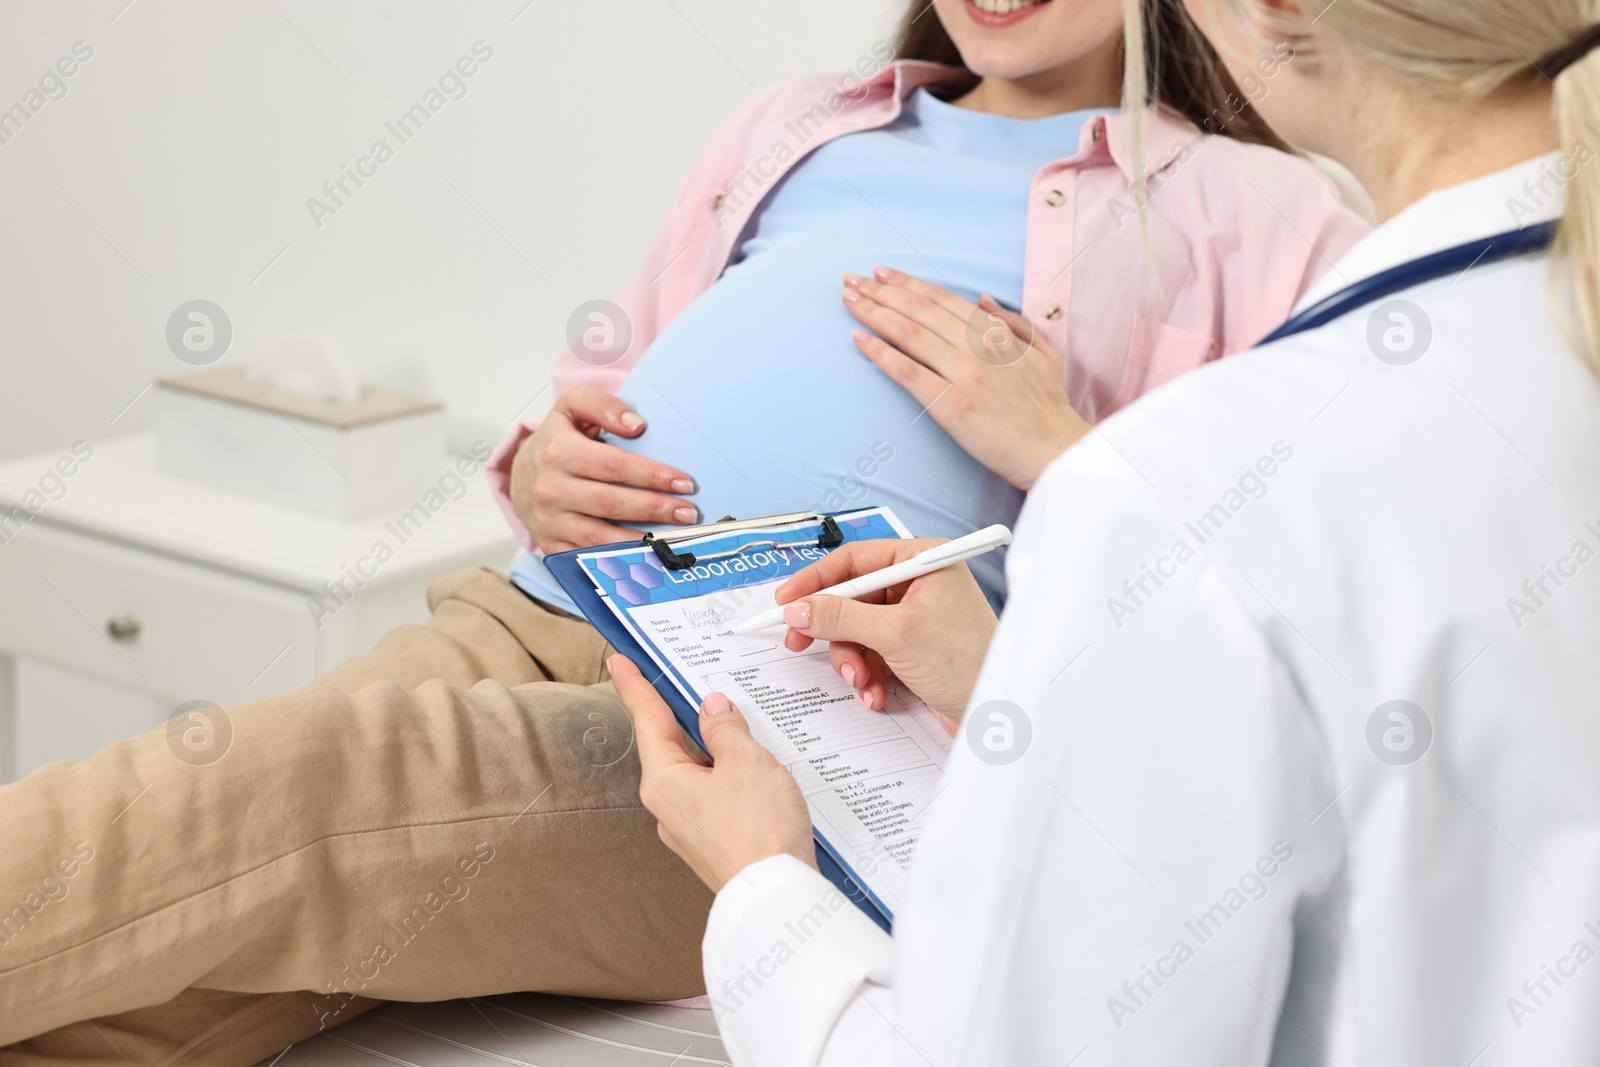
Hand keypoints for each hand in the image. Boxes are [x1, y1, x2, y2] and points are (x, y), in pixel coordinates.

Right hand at [510, 386, 699, 552]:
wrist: (518, 476)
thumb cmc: (555, 441)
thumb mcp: (572, 407)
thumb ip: (602, 405)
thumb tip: (635, 425)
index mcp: (559, 452)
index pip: (614, 466)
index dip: (652, 475)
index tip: (683, 482)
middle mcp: (550, 488)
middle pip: (610, 502)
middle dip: (654, 509)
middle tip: (688, 513)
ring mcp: (549, 521)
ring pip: (599, 536)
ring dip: (640, 540)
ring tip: (672, 537)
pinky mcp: (550, 545)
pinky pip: (586, 557)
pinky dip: (616, 560)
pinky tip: (643, 556)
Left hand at [611, 654, 815, 893]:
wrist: (778, 896)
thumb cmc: (758, 828)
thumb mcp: (746, 761)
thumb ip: (726, 729)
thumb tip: (713, 708)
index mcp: (664, 781)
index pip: (647, 719)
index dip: (634, 685)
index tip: (618, 660)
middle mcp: (667, 806)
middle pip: (672, 745)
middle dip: (686, 715)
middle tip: (692, 682)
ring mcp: (689, 829)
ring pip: (698, 772)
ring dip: (716, 747)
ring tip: (742, 724)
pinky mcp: (713, 844)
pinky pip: (716, 795)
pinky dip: (731, 775)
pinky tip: (756, 769)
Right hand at [774, 539, 997, 728]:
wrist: (998, 715)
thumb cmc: (967, 663)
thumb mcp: (896, 635)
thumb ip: (842, 618)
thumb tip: (799, 609)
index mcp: (923, 562)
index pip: (855, 559)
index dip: (816, 580)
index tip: (785, 601)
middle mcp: (919, 584)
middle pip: (851, 597)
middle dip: (833, 629)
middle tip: (798, 643)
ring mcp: (915, 618)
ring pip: (856, 630)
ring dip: (851, 660)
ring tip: (860, 681)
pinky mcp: (913, 649)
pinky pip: (871, 653)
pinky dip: (867, 675)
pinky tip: (876, 694)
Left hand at [842, 267, 1090, 489]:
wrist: (1056, 450)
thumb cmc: (1049, 408)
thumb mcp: (1042, 353)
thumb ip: (1015, 324)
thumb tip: (983, 300)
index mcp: (997, 333)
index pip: (943, 300)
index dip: (909, 284)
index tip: (883, 273)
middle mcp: (977, 347)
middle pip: (920, 311)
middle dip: (881, 291)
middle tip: (852, 280)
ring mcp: (964, 375)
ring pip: (910, 334)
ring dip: (874, 313)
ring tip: (849, 300)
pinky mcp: (951, 405)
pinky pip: (908, 372)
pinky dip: (881, 353)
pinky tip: (860, 339)